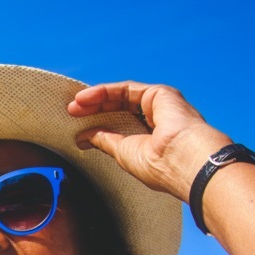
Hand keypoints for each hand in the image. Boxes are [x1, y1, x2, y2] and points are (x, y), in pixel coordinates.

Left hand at [67, 81, 231, 200]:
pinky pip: (127, 88)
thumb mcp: (123, 153)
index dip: (97, 122)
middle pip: (119, 108)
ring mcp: (160, 106)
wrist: (182, 160)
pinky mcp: (161, 94)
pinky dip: (105, 91)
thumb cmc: (159, 165)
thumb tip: (84, 137)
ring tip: (75, 104)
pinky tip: (86, 97)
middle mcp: (157, 120)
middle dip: (93, 109)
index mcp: (151, 139)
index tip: (75, 124)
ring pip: (122, 96)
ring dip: (96, 98)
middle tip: (71, 111)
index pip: (119, 124)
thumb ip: (105, 141)